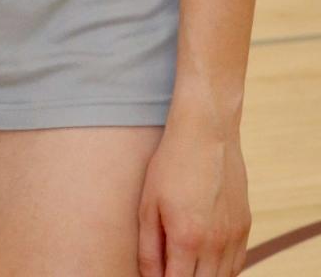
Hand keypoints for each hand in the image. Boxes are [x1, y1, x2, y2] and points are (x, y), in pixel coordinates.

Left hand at [137, 109, 250, 276]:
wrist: (206, 132)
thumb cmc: (171, 164)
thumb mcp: (148, 204)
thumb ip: (149, 248)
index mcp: (187, 238)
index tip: (158, 276)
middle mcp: (215, 243)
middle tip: (171, 269)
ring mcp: (234, 235)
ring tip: (186, 266)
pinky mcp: (245, 226)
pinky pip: (237, 263)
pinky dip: (222, 270)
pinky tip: (207, 262)